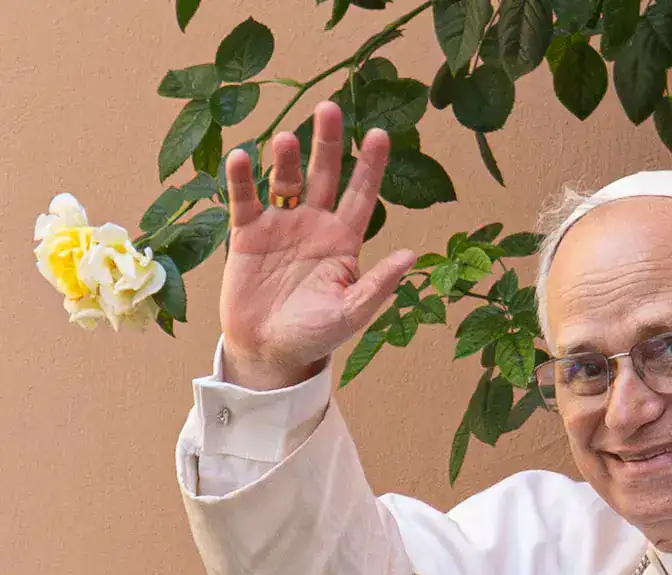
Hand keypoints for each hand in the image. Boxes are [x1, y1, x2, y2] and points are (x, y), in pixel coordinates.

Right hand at [219, 101, 414, 389]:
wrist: (269, 351)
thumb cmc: (316, 335)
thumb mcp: (351, 313)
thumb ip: (377, 285)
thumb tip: (412, 255)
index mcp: (345, 240)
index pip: (362, 195)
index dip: (371, 165)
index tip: (380, 134)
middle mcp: (315, 224)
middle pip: (324, 174)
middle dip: (329, 143)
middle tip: (330, 108)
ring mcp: (281, 225)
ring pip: (285, 180)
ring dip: (286, 158)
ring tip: (288, 139)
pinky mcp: (247, 234)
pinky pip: (245, 199)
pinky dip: (242, 179)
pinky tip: (243, 158)